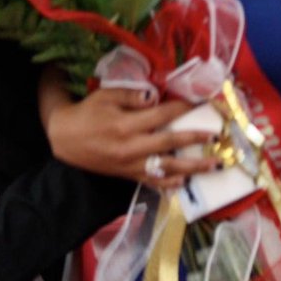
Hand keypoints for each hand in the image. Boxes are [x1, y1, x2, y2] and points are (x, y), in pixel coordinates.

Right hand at [45, 86, 219, 191]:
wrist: (65, 139)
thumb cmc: (87, 113)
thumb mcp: (106, 96)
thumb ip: (132, 96)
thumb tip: (156, 96)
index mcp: (126, 124)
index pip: (162, 115)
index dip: (183, 107)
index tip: (201, 102)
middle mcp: (132, 147)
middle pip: (170, 143)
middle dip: (195, 138)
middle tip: (216, 136)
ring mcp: (131, 165)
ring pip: (167, 168)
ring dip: (192, 167)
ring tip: (213, 165)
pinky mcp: (128, 175)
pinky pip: (153, 182)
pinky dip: (171, 184)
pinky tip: (186, 183)